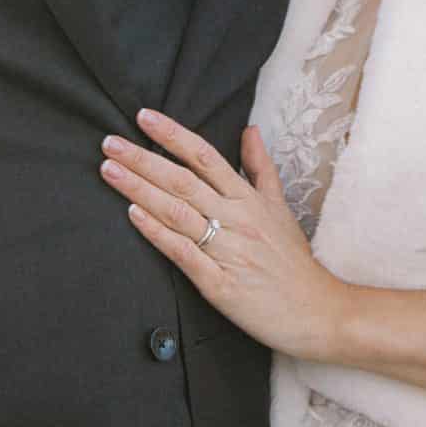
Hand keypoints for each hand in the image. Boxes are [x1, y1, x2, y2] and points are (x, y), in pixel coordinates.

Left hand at [101, 113, 347, 363]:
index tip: (143, 117)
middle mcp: (236, 218)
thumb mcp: (280, 206)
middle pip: (183, 180)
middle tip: (109, 142)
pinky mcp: (218, 284)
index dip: (173, 135)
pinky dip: (157, 233)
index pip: (205, 157)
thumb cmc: (293, 259)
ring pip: (177, 212)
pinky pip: (183, 253)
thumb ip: (260, 168)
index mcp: (248, 198)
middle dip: (143, 159)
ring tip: (110, 171)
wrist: (315, 310)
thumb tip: (249, 130)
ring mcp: (227, 251)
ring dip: (140, 190)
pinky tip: (133, 216)